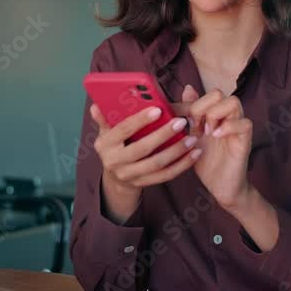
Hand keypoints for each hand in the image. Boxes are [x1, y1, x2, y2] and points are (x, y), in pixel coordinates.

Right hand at [90, 103, 201, 219]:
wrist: (115, 178)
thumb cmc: (115, 145)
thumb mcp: (107, 132)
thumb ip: (106, 118)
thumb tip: (96, 106)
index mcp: (105, 144)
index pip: (123, 130)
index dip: (140, 120)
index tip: (158, 109)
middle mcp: (115, 161)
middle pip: (142, 148)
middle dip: (163, 135)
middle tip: (180, 122)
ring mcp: (129, 175)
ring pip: (156, 164)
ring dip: (176, 151)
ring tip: (192, 138)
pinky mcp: (143, 184)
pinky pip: (166, 175)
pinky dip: (182, 165)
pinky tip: (194, 154)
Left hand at [175, 85, 253, 211]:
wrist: (220, 187)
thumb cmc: (207, 162)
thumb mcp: (192, 135)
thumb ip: (191, 113)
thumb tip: (187, 88)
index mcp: (216, 115)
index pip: (207, 93)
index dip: (192, 104)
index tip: (182, 121)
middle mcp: (228, 117)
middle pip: (219, 93)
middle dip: (202, 106)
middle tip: (196, 126)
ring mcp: (238, 128)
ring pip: (233, 102)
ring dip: (215, 114)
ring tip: (207, 132)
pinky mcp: (245, 141)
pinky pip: (245, 123)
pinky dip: (228, 127)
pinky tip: (216, 137)